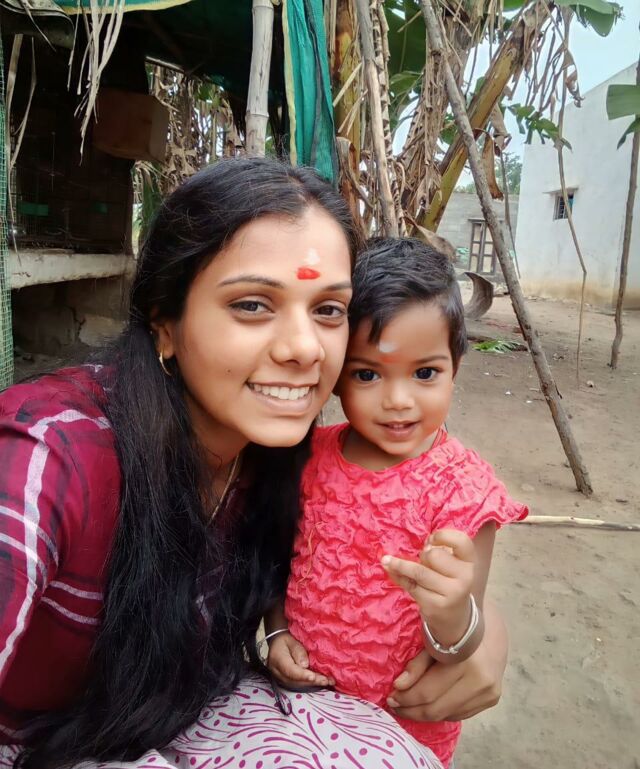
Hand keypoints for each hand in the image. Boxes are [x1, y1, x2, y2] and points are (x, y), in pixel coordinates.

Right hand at [267, 632, 334, 688]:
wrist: (277, 644)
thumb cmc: (285, 640)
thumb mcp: (291, 640)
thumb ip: (298, 651)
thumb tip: (305, 665)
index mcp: (278, 660)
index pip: (290, 670)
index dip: (302, 675)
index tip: (313, 677)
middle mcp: (279, 673)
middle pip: (296, 680)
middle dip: (312, 681)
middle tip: (326, 680)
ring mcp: (283, 679)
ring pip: (299, 685)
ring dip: (314, 684)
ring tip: (328, 681)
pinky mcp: (288, 681)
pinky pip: (300, 684)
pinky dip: (312, 683)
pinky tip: (323, 682)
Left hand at [381, 529, 475, 645]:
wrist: (454, 618)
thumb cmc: (448, 582)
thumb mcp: (452, 566)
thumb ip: (439, 551)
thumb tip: (413, 547)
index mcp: (470, 562)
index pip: (462, 541)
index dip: (444, 535)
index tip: (431, 538)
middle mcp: (465, 577)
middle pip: (434, 555)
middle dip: (423, 556)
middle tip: (424, 563)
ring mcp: (451, 593)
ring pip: (419, 572)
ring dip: (400, 565)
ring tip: (386, 560)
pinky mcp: (434, 605)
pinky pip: (411, 585)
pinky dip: (399, 577)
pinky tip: (392, 572)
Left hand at [387, 599, 507, 721]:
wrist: (489, 627)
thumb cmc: (456, 629)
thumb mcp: (433, 639)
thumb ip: (417, 663)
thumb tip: (399, 685)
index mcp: (467, 662)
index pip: (428, 692)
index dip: (406, 697)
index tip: (390, 695)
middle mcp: (481, 682)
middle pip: (437, 708)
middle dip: (411, 709)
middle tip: (394, 704)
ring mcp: (489, 693)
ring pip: (447, 715)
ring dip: (423, 714)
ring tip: (406, 708)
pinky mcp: (491, 700)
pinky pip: (458, 714)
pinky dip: (439, 712)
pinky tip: (426, 706)